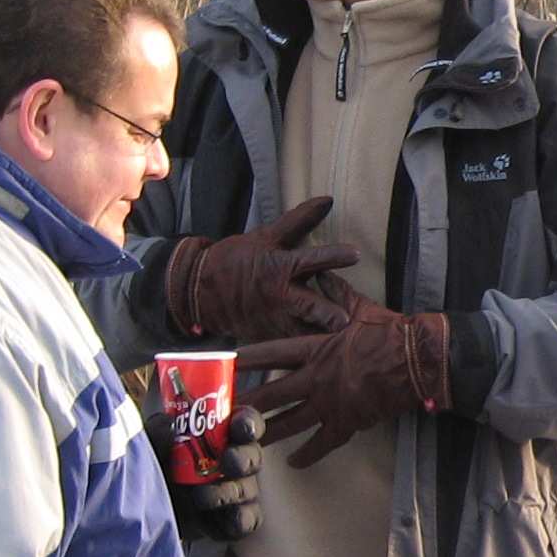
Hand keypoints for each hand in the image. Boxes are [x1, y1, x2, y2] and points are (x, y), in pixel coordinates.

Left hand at [144, 402, 265, 541]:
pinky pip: (247, 520)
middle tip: (228, 461)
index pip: (244, 422)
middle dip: (243, 457)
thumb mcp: (145, 446)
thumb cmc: (147, 469)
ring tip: (200, 497)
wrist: (135, 513)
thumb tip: (170, 424)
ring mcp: (234, 492)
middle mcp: (231, 461)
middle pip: (252, 455)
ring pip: (248, 489)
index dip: (248, 423)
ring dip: (228, 492)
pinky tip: (218, 522)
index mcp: (217, 435)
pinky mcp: (230, 520)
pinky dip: (239, 521)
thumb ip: (156, 433)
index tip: (239, 428)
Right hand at [166, 196, 358, 340]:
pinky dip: (309, 351)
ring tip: (343, 343)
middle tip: (347, 320)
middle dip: (328, 314)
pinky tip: (330, 356)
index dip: (333, 256)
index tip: (356, 254)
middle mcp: (280, 294)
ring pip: (304, 332)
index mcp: (280, 266)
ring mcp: (275, 319)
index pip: (311, 259)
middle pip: (309, 305)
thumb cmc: (238, 259)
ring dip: (322, 337)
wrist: (200, 291)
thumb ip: (299, 220)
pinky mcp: (271, 337)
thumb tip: (329, 200)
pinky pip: (292, 347)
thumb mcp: (267, 236)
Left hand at [239, 307, 448, 465]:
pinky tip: (293, 463)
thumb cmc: (390, 332)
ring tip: (245, 441)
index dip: (245, 360)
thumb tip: (323, 276)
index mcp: (316, 349)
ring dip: (266, 433)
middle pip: (271, 395)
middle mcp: (316, 378)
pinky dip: (307, 455)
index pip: (271, 354)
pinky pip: (321, 443)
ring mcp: (330, 403)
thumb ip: (336, 295)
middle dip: (245, 405)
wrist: (418, 359)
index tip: (223, 364)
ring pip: (289, 424)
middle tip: (220, 414)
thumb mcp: (360, 309)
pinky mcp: (347, 423)